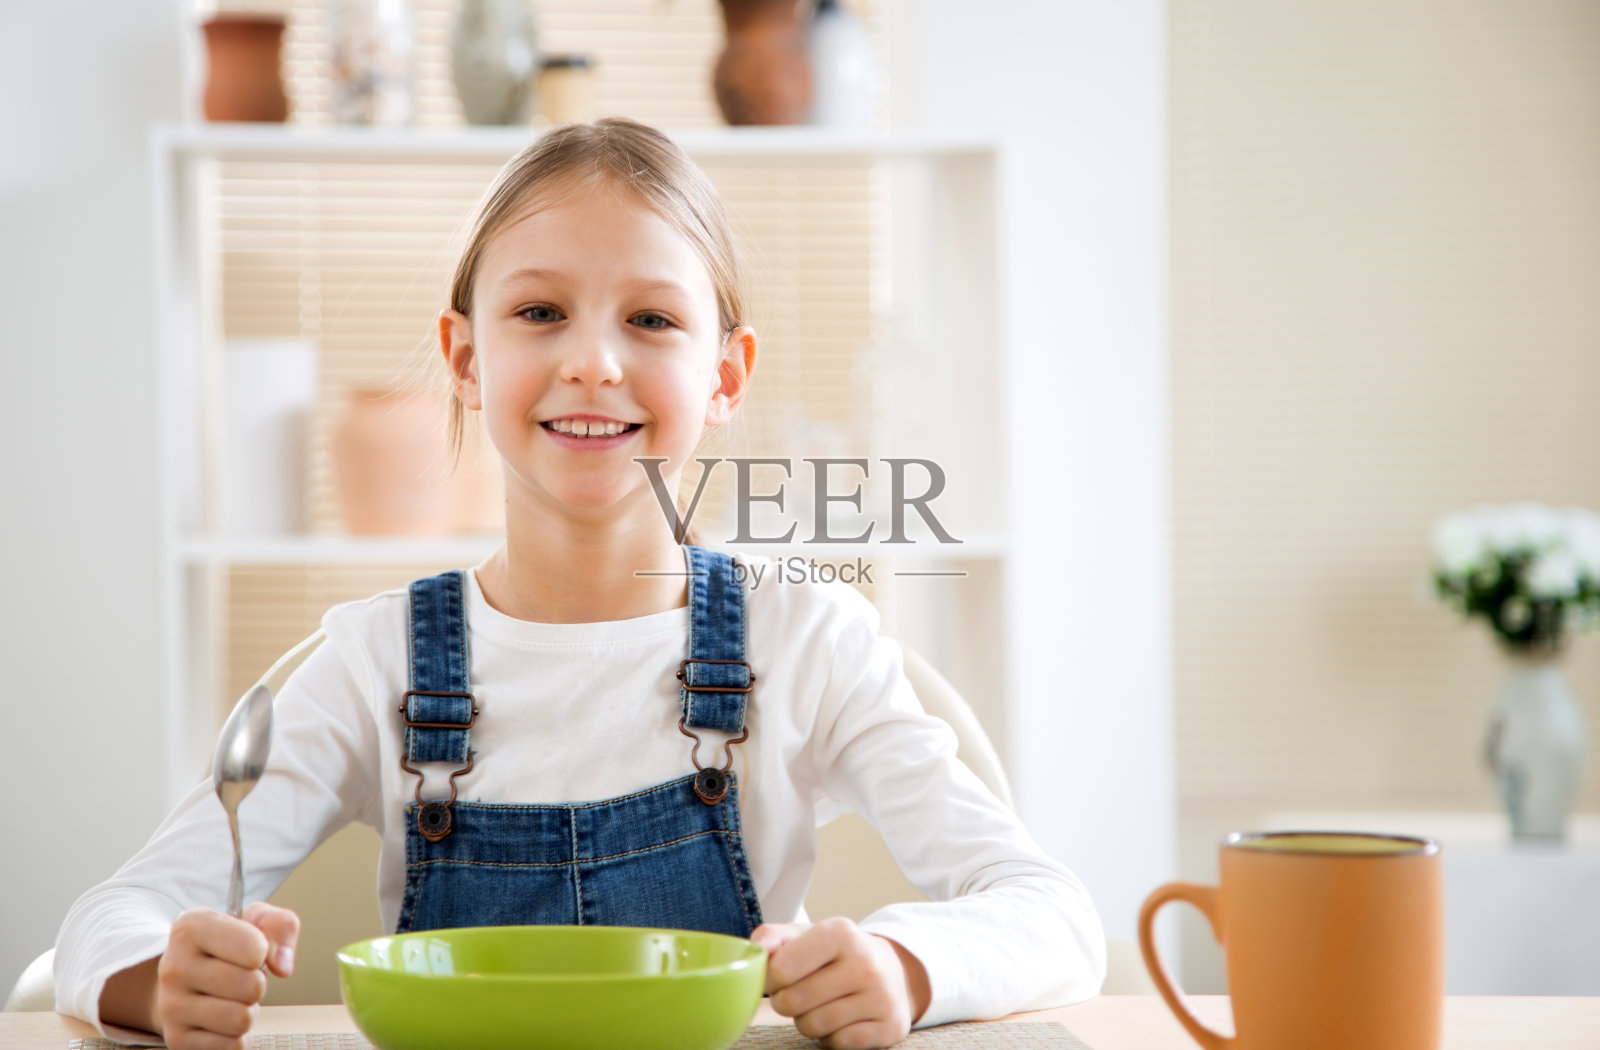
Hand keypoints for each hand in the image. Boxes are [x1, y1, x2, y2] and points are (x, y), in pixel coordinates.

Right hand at [154, 902, 299, 1049]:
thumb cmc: (229, 947)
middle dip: (258, 983)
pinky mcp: (177, 1039)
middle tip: (241, 977)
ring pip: (242, 1019)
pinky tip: (223, 1021)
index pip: (254, 948)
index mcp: (191, 927)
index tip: (251, 949)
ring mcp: (170, 1006)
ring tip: (232, 998)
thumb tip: (283, 966)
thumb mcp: (256, 920)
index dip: (263, 951)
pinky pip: (232, 1046)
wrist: (186, 980)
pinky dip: (237, 1036)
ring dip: (248, 1010)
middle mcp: (173, 966)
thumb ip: (281, 925)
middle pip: (252, 986)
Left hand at [751, 917, 930, 1049]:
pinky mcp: (889, 1026)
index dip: (771, 980)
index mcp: (840, 933)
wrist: (893, 972)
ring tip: (821, 1005)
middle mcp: (864, 962)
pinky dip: (832, 1036)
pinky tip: (842, 1019)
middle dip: (787, 1002)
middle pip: (793, 1002)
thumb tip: (756, 952)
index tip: (781, 977)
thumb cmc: (837, 954)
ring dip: (808, 1021)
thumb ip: (772, 937)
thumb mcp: (806, 934)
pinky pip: (838, 1043)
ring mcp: (881, 996)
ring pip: (813, 1026)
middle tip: (800, 994)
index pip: (781, 969)